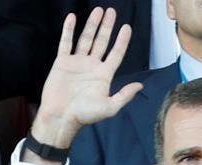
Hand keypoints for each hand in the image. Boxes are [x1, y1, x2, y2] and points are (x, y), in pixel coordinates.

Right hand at [30, 8, 141, 151]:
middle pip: (102, 41)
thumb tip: (140, 85)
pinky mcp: (62, 62)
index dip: (122, 40)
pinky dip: (69, 30)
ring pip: (86, 39)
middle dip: (107, 27)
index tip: (127, 27)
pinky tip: (73, 18)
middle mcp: (92, 66)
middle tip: (112, 12)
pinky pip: (66, 42)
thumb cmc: (85, 115)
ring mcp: (77, 62)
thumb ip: (125, 95)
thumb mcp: (110, 107)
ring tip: (98, 11)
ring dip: (92, 24)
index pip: (116, 53)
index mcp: (104, 75)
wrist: (61, 117)